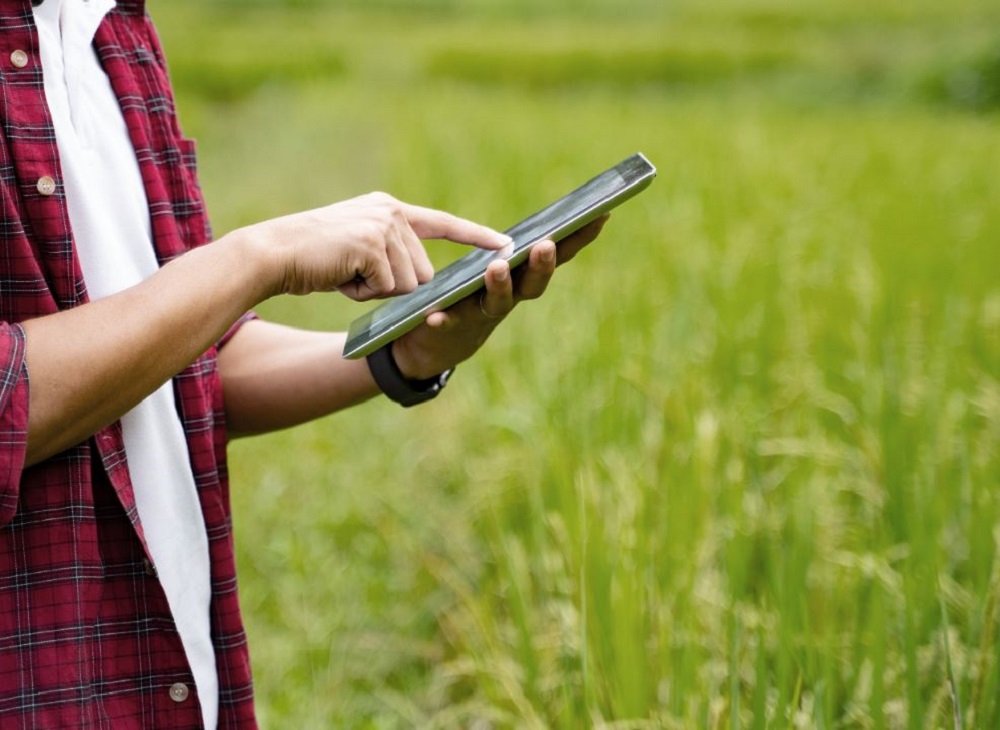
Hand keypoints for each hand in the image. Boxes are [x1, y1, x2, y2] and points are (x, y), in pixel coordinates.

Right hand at [243, 192, 509, 300]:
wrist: (273, 253)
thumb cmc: (313, 259)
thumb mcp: (358, 252)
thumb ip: (391, 257)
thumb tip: (420, 286)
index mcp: (390, 210)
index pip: (443, 224)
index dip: (477, 237)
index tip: (507, 244)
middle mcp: (392, 213)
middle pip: (423, 273)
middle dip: (392, 287)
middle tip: (353, 274)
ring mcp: (383, 225)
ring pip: (407, 285)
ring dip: (375, 291)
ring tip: (343, 272)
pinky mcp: (373, 243)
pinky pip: (387, 289)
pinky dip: (362, 293)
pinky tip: (340, 276)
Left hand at [391, 214, 608, 378]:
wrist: (442, 344)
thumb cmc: (476, 295)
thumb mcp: (501, 269)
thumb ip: (518, 250)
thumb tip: (545, 218)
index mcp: (524, 277)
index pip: (559, 255)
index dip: (580, 238)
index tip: (601, 215)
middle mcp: (511, 297)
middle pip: (534, 283)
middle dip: (542, 265)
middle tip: (545, 246)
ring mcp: (483, 314)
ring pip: (497, 301)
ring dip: (500, 285)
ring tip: (496, 267)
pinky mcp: (453, 327)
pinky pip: (450, 322)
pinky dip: (445, 318)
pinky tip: (435, 316)